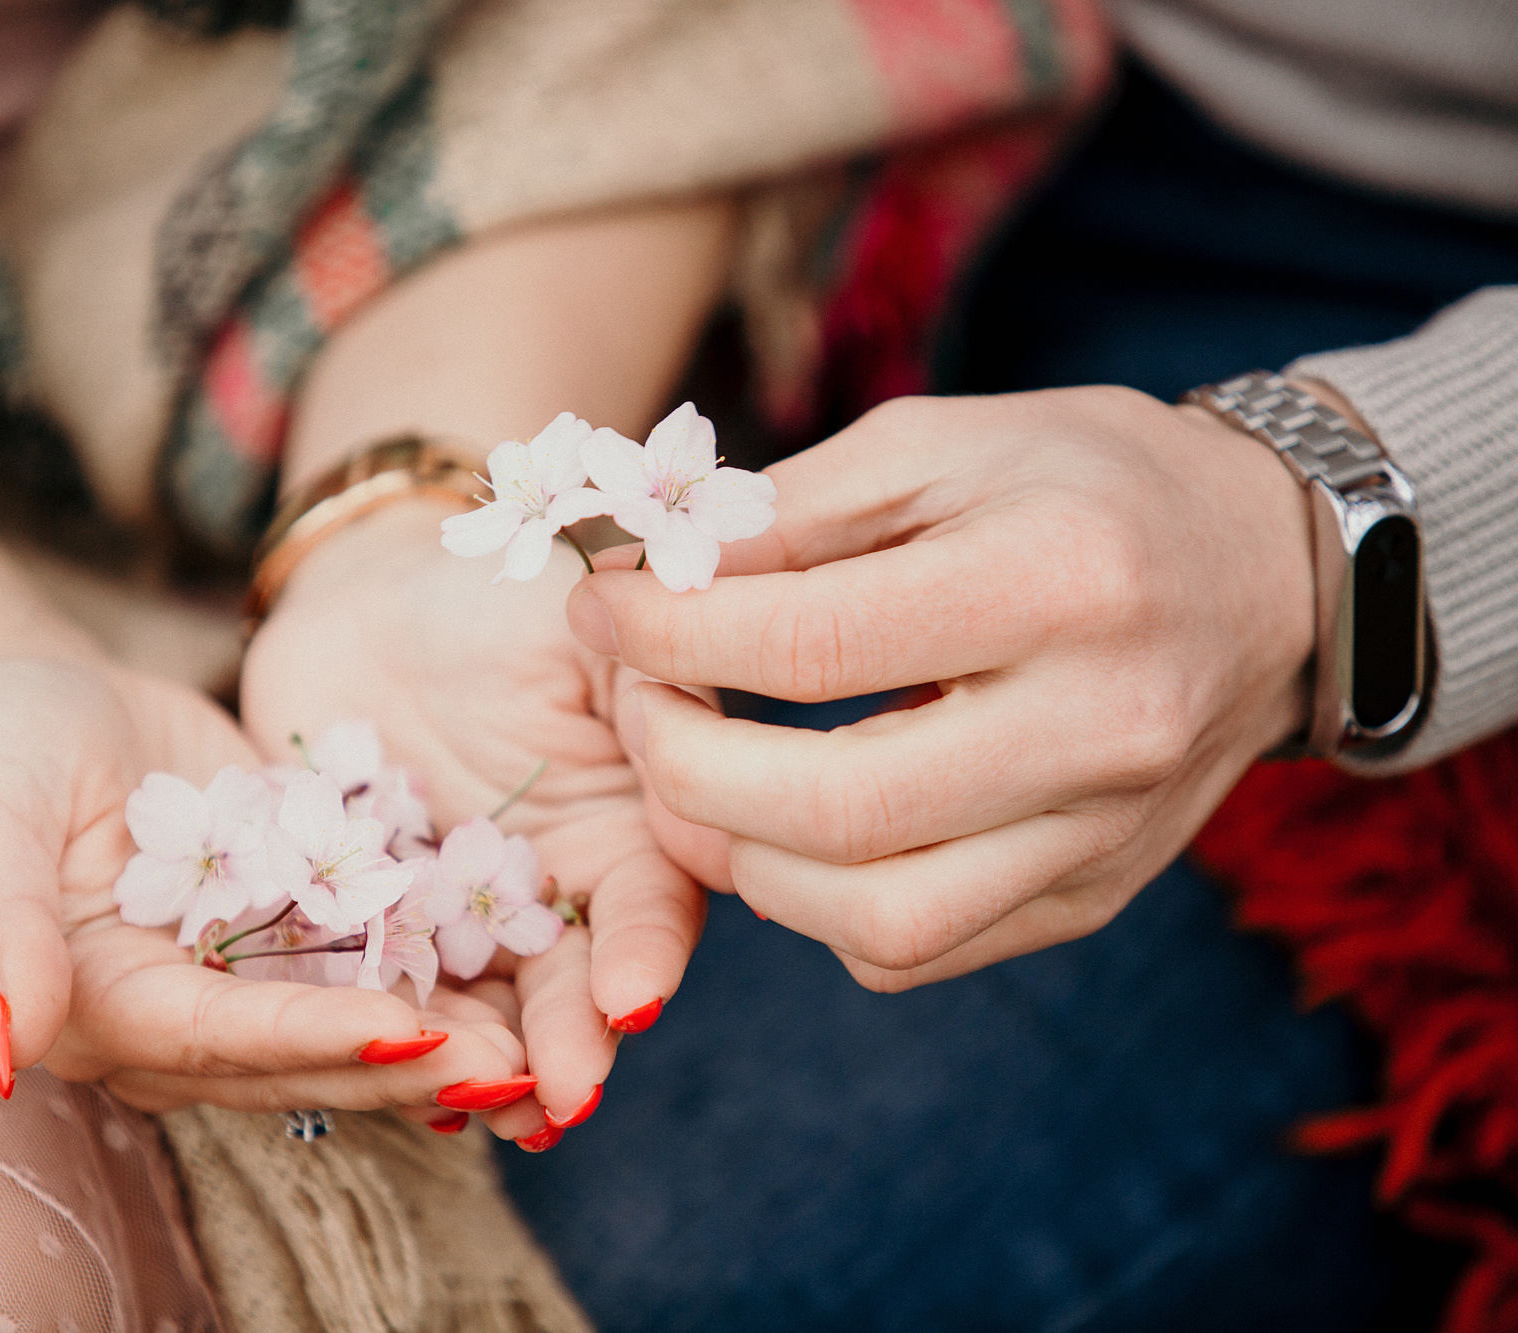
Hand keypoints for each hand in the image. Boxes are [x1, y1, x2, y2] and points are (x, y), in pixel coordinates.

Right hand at [0, 657, 530, 1111]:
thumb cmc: (7, 744)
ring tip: (539, 1048)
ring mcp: (241, 988)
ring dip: (442, 1045)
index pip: (216, 1039)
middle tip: (515, 1064)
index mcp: (98, 1009)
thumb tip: (12, 1046)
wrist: (64, 702)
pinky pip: (372, 974)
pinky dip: (441, 985)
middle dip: (405, 1064)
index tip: (405, 1032)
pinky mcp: (292, 945)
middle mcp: (176, 1023)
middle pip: (298, 1059)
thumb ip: (3, 923)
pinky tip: (522, 986)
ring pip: (349, 1034)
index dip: (310, 1039)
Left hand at [242, 501, 704, 1140]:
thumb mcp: (593, 615)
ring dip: (492, 1064)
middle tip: (560, 1097)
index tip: (629, 1003)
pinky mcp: (378, 927)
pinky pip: (390, 990)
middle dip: (572, 1041)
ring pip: (490, 1005)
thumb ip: (656, 675)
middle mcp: (562, 889)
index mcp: (634, 822)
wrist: (364, 595)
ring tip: (487, 1111)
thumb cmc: (495, 591)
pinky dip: (395, 1038)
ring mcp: (470, 918)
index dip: (645, 952)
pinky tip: (397, 1079)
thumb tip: (706, 745)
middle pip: (577, 980)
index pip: (654, 901)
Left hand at [566, 385, 1314, 989]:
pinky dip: (814, 907)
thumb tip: (646, 582)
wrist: (1270, 578)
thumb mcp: (944, 442)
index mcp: (1062, 581)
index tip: (602, 610)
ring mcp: (1104, 835)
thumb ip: (792, 513)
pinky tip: (785, 828)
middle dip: (683, 766)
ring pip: (874, 920)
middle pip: (835, 810)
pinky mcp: (1093, 895)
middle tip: (634, 708)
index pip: (814, 644)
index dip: (669, 634)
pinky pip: (915, 952)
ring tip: (694, 776)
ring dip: (738, 857)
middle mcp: (1099, 727)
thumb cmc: (1086, 486)